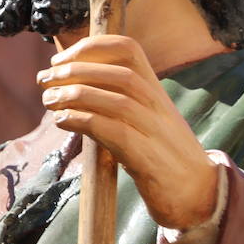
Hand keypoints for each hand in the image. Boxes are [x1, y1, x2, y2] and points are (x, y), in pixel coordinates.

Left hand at [37, 35, 221, 230]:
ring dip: (74, 95)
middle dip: (75, 69)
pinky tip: (62, 121)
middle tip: (44, 79)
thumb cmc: (162, 157)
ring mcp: (156, 132)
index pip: (128, 49)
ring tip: (48, 100)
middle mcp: (159, 106)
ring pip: (117, 100)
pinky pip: (114, 132)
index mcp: (156, 91)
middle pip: (119, 72)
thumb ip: (116, 100)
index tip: (60, 59)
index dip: (90, 47)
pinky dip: (83, 121)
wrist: (199, 195)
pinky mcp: (148, 160)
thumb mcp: (144, 119)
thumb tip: (73, 86)